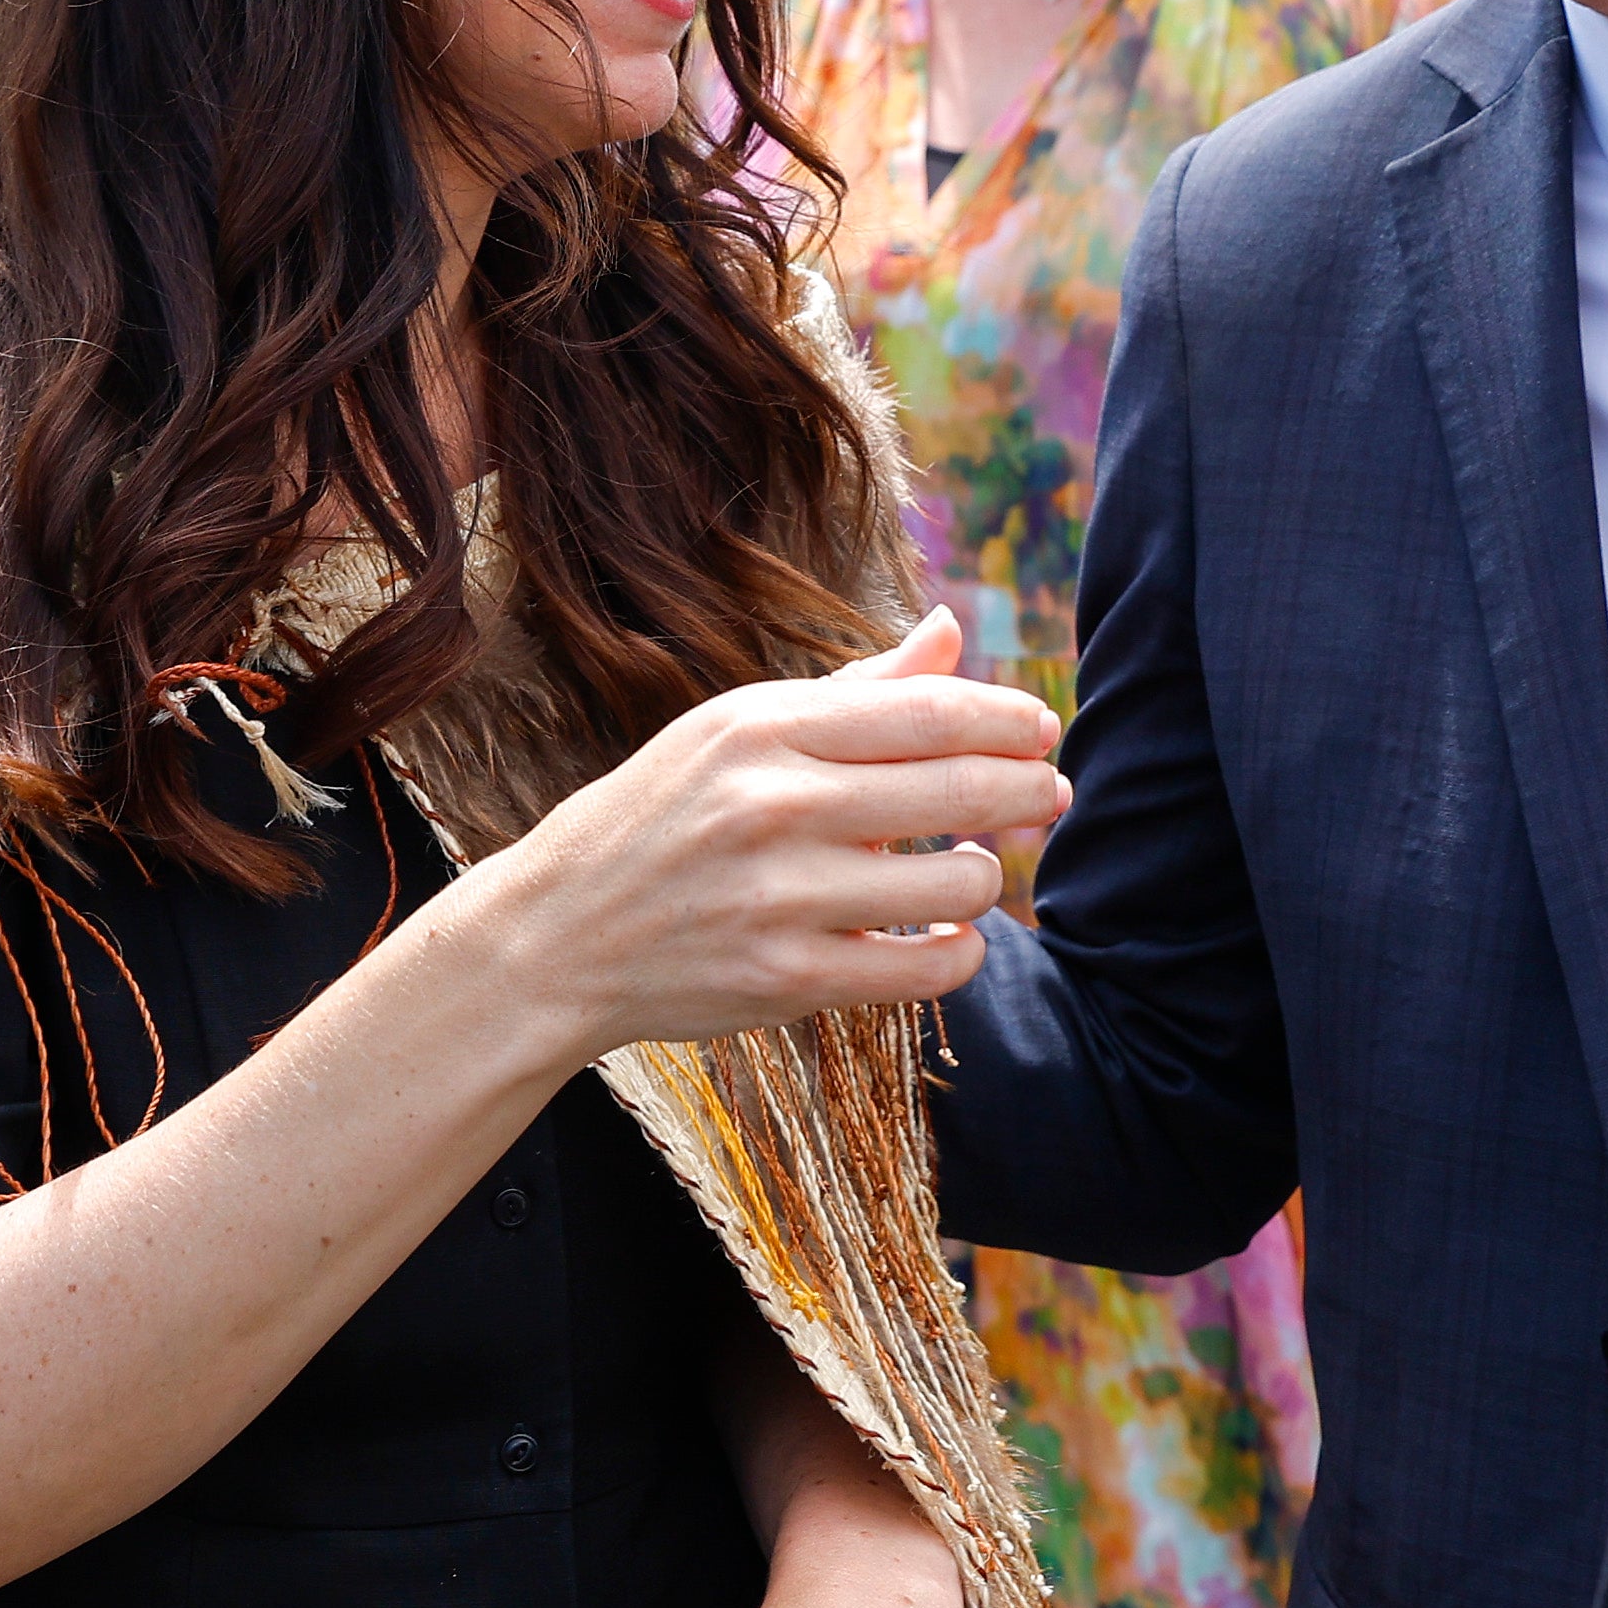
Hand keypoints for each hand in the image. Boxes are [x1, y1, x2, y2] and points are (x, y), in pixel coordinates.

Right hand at [469, 608, 1064, 1065]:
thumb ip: (855, 689)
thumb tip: (952, 628)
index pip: (927, 709)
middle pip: (959, 786)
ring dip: (988, 877)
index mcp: (764, 727)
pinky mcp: (789, 978)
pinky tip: (951, 936)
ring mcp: (783, 896)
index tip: (1041, 729)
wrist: (556, 935)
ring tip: (972, 870)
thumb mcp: (737, 731)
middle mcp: (776, 803)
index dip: (1006, 717)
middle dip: (1029, 789)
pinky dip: (961, 952)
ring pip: (957, 881)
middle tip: (1051, 796)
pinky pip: (926, 968)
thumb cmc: (660, 819)